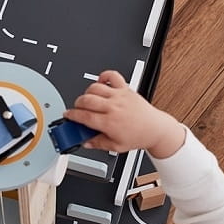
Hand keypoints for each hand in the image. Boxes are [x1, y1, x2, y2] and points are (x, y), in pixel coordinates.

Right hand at [64, 70, 185, 157]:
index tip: (68, 115)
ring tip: (88, 99)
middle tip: (78, 109)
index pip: (84, 116)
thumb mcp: (115, 147)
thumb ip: (97, 144)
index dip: (72, 115)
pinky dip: (103, 76)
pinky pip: (112, 76)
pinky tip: (101, 84)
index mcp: (109, 122)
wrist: (155, 128)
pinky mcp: (126, 88)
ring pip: (95, 87)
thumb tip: (85, 142)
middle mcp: (113, 107)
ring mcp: (119, 95)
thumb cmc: (138, 136)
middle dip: (77, 104)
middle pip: (86, 100)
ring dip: (87, 92)